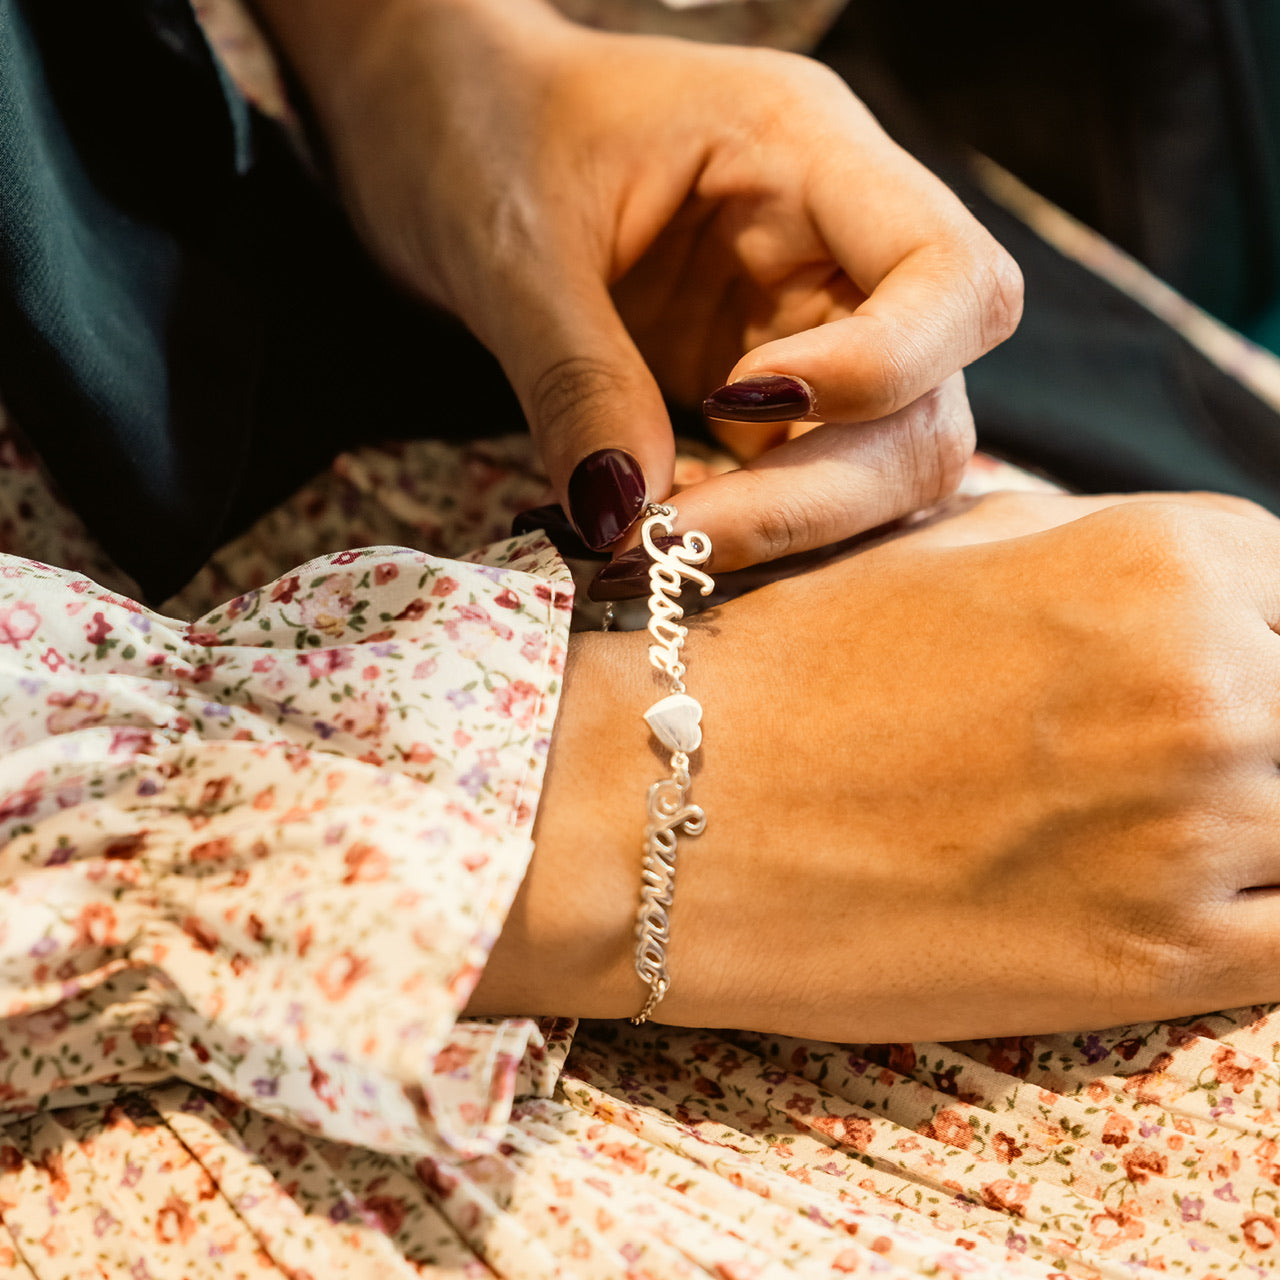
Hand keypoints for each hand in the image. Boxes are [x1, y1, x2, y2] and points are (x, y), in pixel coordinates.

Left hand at [252, 0, 1017, 568]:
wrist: (437, 124)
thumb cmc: (478, 128)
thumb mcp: (513, 243)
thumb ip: (575, 379)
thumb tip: (623, 518)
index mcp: (807, 151)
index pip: (950, 277)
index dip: (881, 369)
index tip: (737, 405)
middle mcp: (835, 244)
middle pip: (928, 403)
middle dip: (819, 493)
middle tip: (676, 538)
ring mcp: (803, 323)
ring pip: (877, 459)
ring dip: (785, 522)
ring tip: (657, 546)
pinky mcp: (758, 389)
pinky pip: (796, 477)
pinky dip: (745, 521)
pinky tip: (664, 532)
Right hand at [474, 489, 1279, 1040]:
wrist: (663, 804)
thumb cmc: (790, 660)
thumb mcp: (955, 547)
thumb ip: (1106, 554)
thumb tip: (1204, 592)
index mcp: (1165, 557)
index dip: (1261, 635)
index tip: (1215, 675)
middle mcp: (1209, 684)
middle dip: (1256, 730)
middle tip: (1137, 764)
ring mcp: (1194, 831)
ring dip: (1255, 829)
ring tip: (1130, 825)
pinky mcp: (1161, 963)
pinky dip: (1263, 916)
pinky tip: (1177, 900)